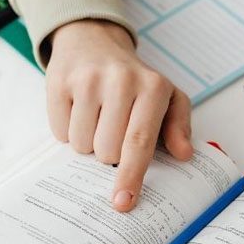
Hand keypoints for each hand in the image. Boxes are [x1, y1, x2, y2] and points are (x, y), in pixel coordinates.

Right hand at [47, 19, 192, 210]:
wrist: (94, 41)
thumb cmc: (135, 80)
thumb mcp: (167, 96)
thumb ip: (179, 126)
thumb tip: (184, 154)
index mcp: (152, 87)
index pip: (140, 142)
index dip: (131, 175)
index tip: (123, 202)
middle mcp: (120, 80)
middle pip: (107, 151)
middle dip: (109, 153)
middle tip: (114, 130)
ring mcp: (87, 80)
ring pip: (81, 145)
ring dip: (88, 143)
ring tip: (97, 117)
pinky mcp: (59, 81)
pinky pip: (59, 132)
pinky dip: (68, 130)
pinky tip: (78, 110)